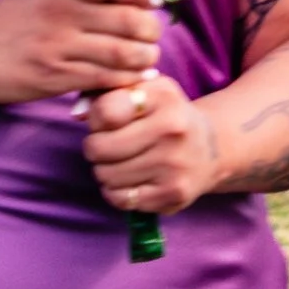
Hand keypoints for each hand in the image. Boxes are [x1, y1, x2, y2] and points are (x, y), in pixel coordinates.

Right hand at [0, 0, 161, 108]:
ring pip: (122, 54)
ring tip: (149, 60)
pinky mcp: (55, 78)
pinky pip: (104, 79)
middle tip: (153, 37)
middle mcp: (62, 13)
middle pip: (128, 20)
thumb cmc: (7, 21)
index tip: (153, 2)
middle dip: (151, 31)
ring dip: (145, 59)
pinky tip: (134, 79)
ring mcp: (59, 47)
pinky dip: (126, 80)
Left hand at [83, 68, 213, 220]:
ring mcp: (174, 164)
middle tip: (106, 147)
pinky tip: (128, 181)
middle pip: (99, 148)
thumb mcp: (144, 90)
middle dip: (95, 149)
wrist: (210, 148)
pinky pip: (121, 198)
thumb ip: (105, 93)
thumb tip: (78, 113)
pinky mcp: (173, 193)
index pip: (105, 111)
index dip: (96, 119)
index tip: (106, 122)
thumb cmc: (163, 115)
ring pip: (106, 175)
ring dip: (104, 171)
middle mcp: (172, 128)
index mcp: (163, 96)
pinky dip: (116, 192)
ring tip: (119, 163)